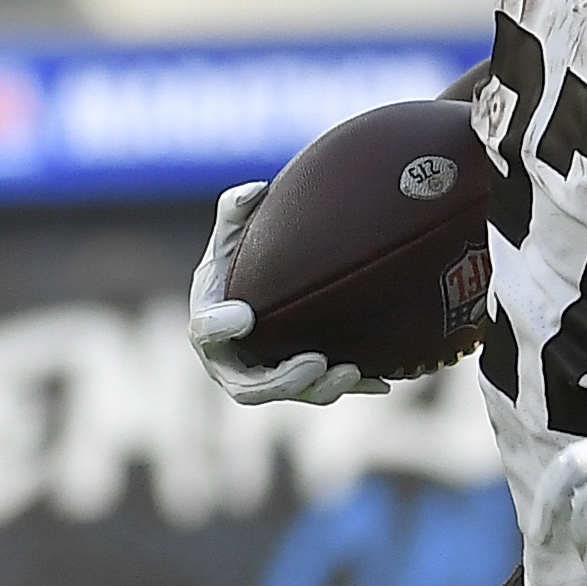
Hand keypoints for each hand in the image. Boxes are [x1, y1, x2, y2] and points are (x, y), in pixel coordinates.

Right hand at [187, 180, 387, 406]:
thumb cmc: (242, 258)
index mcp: (210, 323)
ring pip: (293, 395)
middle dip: (283, 380)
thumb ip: (236, 210)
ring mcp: (268, 377)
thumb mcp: (234, 231)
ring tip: (350, 371)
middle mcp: (234, 362)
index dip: (218, 329)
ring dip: (322, 389)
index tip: (242, 317)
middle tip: (315, 360)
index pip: (205, 332)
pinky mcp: (302, 383)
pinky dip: (354, 387)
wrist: (267, 284)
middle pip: (250, 386)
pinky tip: (381, 383)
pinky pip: (326, 391)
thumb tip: (254, 191)